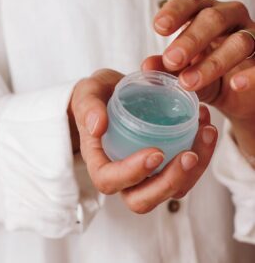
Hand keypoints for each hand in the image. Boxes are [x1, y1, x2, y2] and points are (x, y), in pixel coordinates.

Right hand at [70, 68, 216, 212]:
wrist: (113, 94)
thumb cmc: (97, 97)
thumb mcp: (87, 94)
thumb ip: (88, 107)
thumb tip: (97, 126)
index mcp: (99, 160)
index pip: (109, 180)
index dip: (132, 174)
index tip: (156, 153)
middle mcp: (122, 174)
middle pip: (142, 199)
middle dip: (169, 183)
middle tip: (190, 155)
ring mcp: (144, 172)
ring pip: (169, 190)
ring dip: (193, 170)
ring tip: (206, 133)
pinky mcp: (162, 164)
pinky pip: (183, 173)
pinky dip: (201, 155)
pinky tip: (206, 127)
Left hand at [143, 0, 254, 159]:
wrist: (237, 93)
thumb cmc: (206, 75)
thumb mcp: (184, 71)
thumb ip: (167, 69)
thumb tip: (146, 66)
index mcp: (203, 16)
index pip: (190, 2)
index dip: (175, 12)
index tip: (159, 27)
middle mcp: (229, 20)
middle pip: (212, 19)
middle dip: (190, 39)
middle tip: (171, 60)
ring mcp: (251, 36)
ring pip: (238, 41)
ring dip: (213, 63)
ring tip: (188, 82)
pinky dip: (251, 75)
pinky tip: (236, 85)